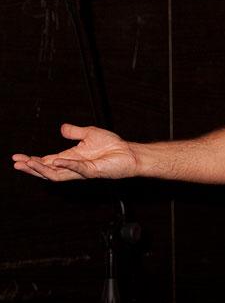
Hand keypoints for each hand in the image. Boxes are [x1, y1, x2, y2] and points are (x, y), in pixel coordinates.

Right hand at [12, 124, 137, 181]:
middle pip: (47, 170)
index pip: (47, 161)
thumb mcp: (89, 133)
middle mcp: (73, 166)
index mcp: (71, 157)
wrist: (128, 153)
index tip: (18, 157)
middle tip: (17, 164)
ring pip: (57, 174)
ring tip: (30, 163)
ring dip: (43, 169)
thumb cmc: (112, 145)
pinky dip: (66, 165)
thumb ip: (74, 132)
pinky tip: (56, 161)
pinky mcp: (92, 171)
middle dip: (31, 167)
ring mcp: (82, 170)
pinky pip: (77, 169)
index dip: (32, 160)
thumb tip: (61, 128)